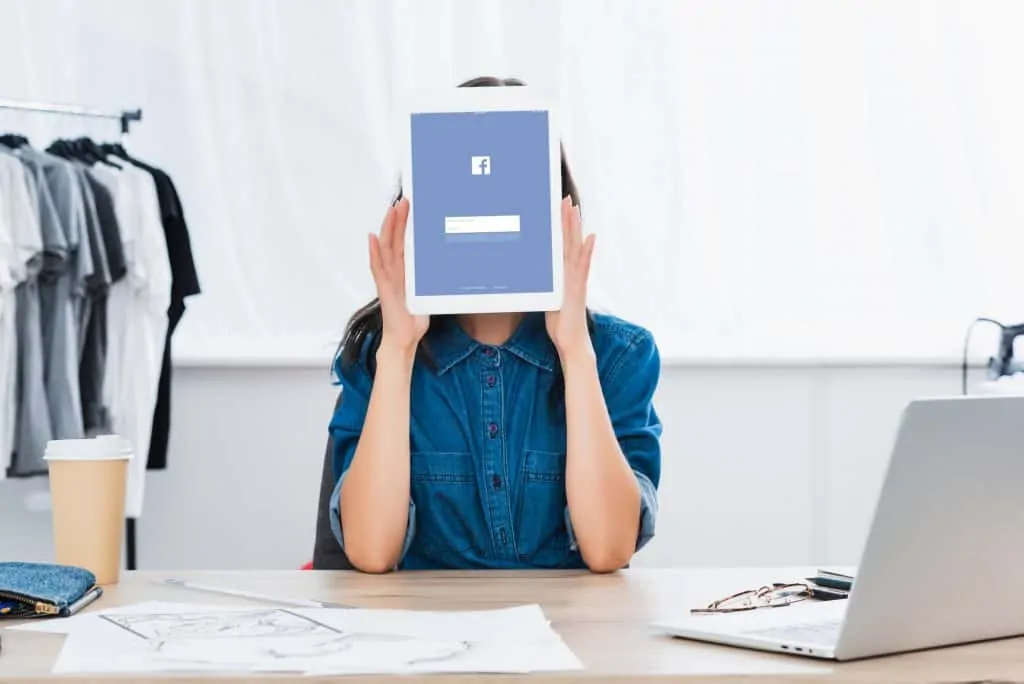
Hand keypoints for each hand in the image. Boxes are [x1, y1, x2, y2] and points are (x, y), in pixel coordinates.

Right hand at [369, 198, 428, 354]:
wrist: (404, 339)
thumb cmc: (413, 319)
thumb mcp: (429, 293)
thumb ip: (434, 279)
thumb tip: (451, 265)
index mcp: (404, 272)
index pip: (404, 243)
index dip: (405, 225)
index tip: (412, 208)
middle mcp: (394, 272)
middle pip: (394, 240)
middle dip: (398, 220)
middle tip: (404, 201)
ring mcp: (388, 278)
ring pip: (386, 248)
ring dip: (388, 228)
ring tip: (392, 210)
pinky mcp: (385, 288)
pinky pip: (378, 267)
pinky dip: (374, 252)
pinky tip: (373, 238)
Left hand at [546, 196, 595, 357]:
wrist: (572, 341)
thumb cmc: (560, 323)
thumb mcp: (547, 299)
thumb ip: (544, 285)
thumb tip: (532, 277)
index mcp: (563, 274)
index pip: (561, 245)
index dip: (560, 227)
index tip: (557, 208)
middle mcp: (572, 274)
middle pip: (569, 241)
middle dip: (567, 220)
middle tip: (566, 198)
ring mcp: (576, 279)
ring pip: (575, 248)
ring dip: (575, 228)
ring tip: (575, 209)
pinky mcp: (577, 288)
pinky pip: (582, 266)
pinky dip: (587, 251)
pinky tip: (590, 237)